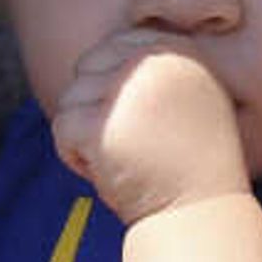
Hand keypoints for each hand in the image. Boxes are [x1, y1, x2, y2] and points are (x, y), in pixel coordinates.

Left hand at [49, 33, 247, 224]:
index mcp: (179, 51)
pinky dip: (74, 157)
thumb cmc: (191, 164)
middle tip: (127, 144)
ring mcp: (128, 93)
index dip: (112, 88)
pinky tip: (106, 172)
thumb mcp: (186, 99)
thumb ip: (154, 70)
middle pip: (87, 68)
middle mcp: (155, 63)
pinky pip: (62, 129)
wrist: (199, 214)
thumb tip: (99, 54)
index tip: (138, 122)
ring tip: (121, 159)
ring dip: (85, 135)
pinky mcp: (102, 126)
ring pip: (70, 99)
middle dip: (95, 108)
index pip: (112, 47)